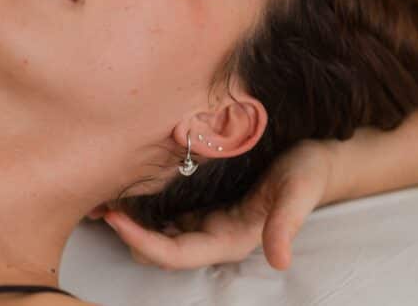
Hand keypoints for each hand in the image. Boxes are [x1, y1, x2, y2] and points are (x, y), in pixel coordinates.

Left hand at [99, 139, 337, 270]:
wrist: (321, 157)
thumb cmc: (309, 171)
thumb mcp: (299, 191)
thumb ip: (287, 224)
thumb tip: (280, 261)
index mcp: (231, 239)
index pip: (176, 254)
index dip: (142, 241)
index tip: (115, 218)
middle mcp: (215, 234)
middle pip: (158, 248)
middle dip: (126, 233)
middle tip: (96, 203)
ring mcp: (209, 219)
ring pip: (159, 231)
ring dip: (131, 219)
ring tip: (101, 194)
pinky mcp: (206, 201)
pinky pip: (167, 210)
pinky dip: (145, 203)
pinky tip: (128, 183)